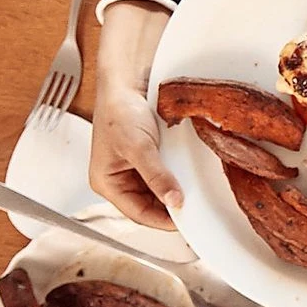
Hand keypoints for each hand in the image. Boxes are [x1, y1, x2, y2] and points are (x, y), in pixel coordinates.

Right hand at [88, 0, 181, 227]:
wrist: (126, 83)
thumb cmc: (120, 111)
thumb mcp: (138, 147)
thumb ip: (156, 176)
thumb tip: (174, 202)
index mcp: (106, 183)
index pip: (139, 215)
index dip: (164, 222)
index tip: (190, 224)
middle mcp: (120, 181)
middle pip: (151, 208)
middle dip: (173, 210)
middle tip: (200, 213)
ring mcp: (135, 172)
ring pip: (160, 194)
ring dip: (178, 195)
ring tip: (199, 199)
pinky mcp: (148, 161)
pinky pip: (166, 178)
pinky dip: (179, 180)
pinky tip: (193, 181)